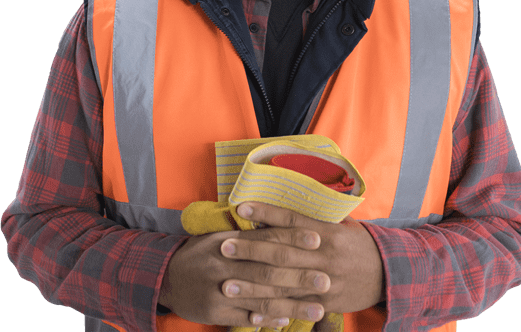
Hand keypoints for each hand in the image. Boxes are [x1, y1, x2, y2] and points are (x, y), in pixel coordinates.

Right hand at [159, 226, 330, 327]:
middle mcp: (225, 262)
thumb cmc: (201, 252)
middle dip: (300, 275)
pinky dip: (268, 319)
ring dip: (293, 303)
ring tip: (319, 306)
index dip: (292, 238)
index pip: (266, 237)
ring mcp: (220, 289)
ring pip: (262, 296)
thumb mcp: (221, 236)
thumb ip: (248, 234)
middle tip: (327, 279)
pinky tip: (288, 320)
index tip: (318, 239)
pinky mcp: (215, 310)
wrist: (167, 276)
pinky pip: (247, 316)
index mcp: (229, 239)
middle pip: (268, 269)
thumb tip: (281, 226)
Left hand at [220, 203, 383, 314]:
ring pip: (283, 285)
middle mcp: (324, 255)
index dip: (266, 213)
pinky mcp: (324, 303)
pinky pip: (294, 309)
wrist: (390, 273)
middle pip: (282, 252)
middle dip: (251, 250)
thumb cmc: (359, 242)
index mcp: (327, 231)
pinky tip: (251, 314)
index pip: (291, 219)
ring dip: (252, 287)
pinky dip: (272, 313)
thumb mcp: (342, 222)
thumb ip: (316, 213)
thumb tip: (287, 198)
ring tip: (226, 285)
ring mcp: (324, 282)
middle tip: (224, 247)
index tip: (241, 207)